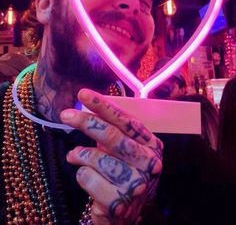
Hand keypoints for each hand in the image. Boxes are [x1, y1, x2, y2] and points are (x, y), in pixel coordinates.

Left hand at [61, 89, 162, 224]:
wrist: (127, 214)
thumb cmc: (122, 172)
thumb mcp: (124, 149)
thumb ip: (112, 130)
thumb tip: (85, 106)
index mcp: (152, 145)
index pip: (126, 120)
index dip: (103, 106)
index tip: (83, 94)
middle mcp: (149, 164)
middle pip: (112, 136)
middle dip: (86, 122)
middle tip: (65, 114)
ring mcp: (136, 185)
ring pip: (96, 158)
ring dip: (79, 155)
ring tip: (75, 156)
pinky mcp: (118, 203)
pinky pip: (87, 178)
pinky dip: (81, 175)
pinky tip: (86, 177)